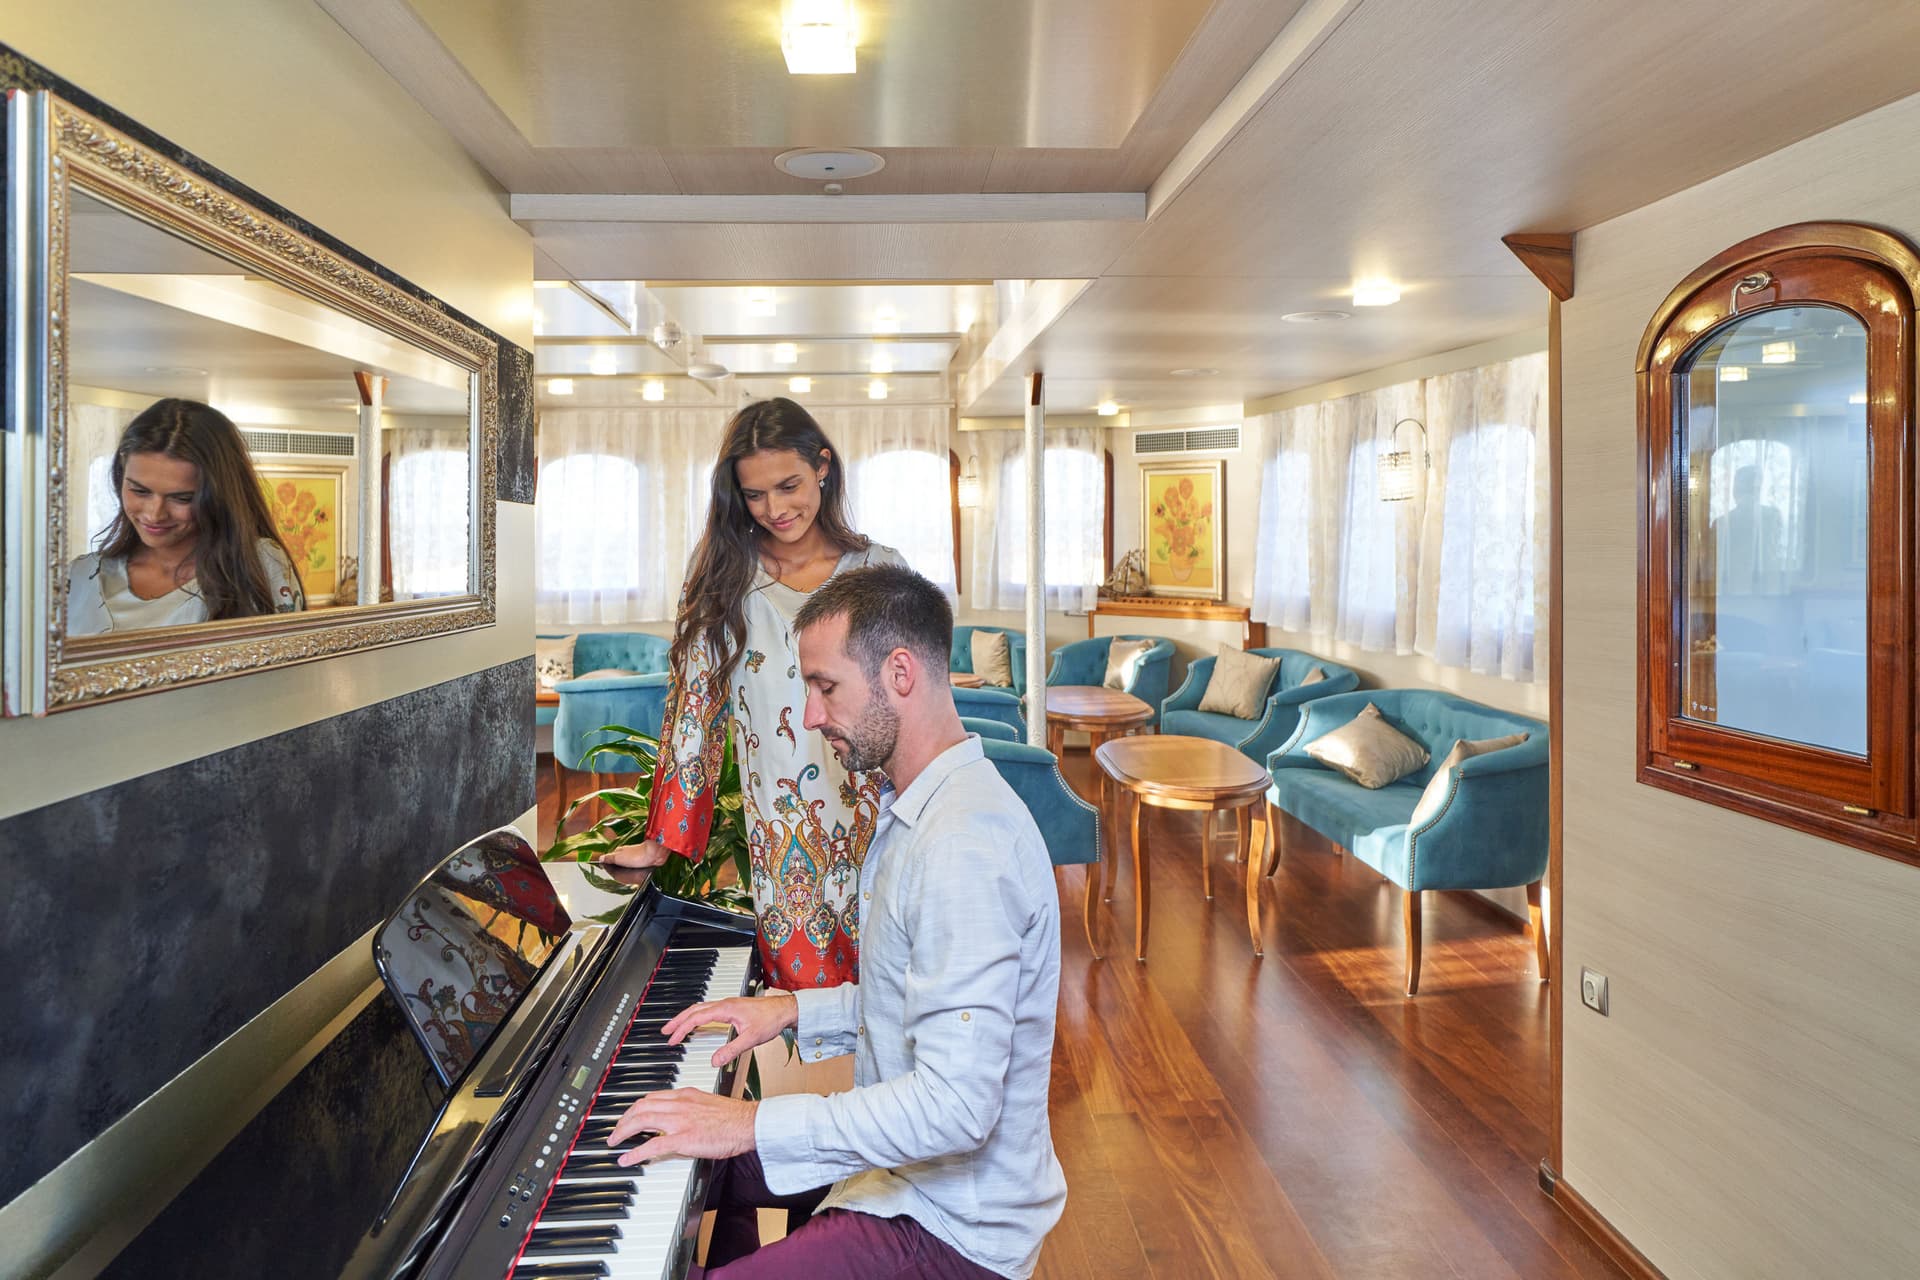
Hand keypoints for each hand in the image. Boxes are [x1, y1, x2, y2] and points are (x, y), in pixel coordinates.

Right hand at [594, 839, 671, 869]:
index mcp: (618, 851)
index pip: (609, 857)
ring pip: (625, 862)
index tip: (603, 867)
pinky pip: (632, 864)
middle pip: (617, 859)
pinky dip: (630, 867)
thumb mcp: (619, 858)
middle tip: (610, 871)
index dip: (606, 862)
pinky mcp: (641, 860)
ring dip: (622, 866)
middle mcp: (625, 852)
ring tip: (619, 872)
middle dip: (614, 865)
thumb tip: (600, 858)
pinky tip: (630, 870)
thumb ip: (610, 858)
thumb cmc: (638, 855)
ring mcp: (633, 856)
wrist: (653, 855)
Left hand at [606, 1089, 756, 1165]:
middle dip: (624, 1118)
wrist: (748, 1123)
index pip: (652, 1097)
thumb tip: (679, 1120)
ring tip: (614, 1141)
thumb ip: (691, 1108)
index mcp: (685, 1095)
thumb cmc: (734, 1117)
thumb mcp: (707, 1104)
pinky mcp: (683, 1138)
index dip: (636, 1107)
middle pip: (641, 1106)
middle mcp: (679, 1104)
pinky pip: (652, 1145)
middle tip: (617, 1130)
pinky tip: (626, 1159)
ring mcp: (679, 1121)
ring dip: (623, 1131)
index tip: (630, 1115)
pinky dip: (634, 1152)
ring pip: (641, 1120)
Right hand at [660, 993, 797, 1069]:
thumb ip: (731, 1050)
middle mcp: (724, 1004)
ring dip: (686, 1017)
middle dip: (678, 1020)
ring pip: (700, 1008)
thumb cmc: (771, 1019)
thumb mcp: (751, 1039)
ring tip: (675, 1027)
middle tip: (665, 1031)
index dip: (682, 1029)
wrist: (785, 1010)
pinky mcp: (732, 1008)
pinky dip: (697, 1016)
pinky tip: (697, 1024)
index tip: (672, 1039)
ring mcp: (728, 1005)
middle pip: (694, 1010)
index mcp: (725, 1009)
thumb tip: (714, 1061)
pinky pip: (708, 1010)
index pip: (697, 1018)